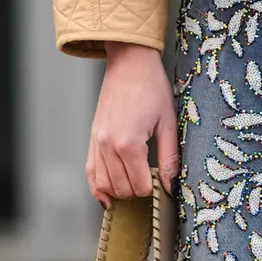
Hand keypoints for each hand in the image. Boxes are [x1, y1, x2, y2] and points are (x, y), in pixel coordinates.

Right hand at [88, 44, 178, 203]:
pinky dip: (98, 187)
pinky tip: (108, 198)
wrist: (129, 63)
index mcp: (129, 143)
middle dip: (138, 192)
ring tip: (136, 187)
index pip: (139, 186)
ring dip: (120, 191)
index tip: (163, 181)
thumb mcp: (168, 123)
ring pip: (104, 185)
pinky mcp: (92, 138)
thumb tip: (171, 186)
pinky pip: (90, 172)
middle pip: (121, 189)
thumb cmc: (152, 88)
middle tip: (153, 182)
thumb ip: (170, 158)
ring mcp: (96, 143)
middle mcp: (108, 146)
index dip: (154, 189)